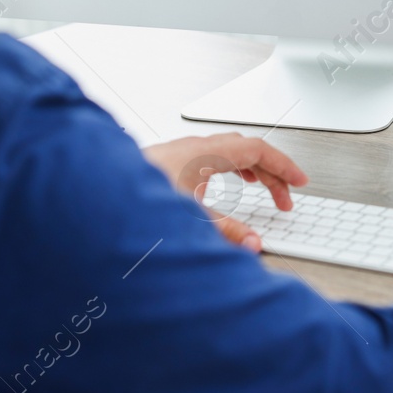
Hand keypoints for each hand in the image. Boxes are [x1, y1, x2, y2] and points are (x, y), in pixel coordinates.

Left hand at [143, 132, 308, 252]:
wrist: (92, 193)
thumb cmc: (131, 202)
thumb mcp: (187, 220)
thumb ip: (225, 233)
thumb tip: (252, 243)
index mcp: (203, 153)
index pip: (257, 149)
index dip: (284, 165)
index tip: (300, 181)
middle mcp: (192, 148)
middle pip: (245, 150)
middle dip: (271, 173)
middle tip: (287, 197)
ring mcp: (179, 153)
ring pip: (227, 153)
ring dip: (250, 170)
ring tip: (262, 189)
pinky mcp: (167, 163)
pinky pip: (210, 158)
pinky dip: (228, 170)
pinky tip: (226, 185)